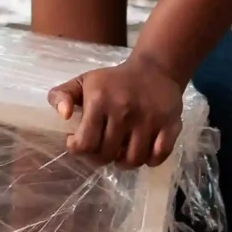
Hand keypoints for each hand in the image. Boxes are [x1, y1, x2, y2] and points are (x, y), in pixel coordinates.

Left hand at [48, 52, 184, 165]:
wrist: (154, 69)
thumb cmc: (113, 81)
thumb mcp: (82, 81)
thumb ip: (61, 95)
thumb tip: (64, 116)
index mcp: (100, 100)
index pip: (85, 143)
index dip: (78, 149)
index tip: (78, 142)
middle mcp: (124, 111)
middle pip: (107, 155)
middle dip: (100, 157)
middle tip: (101, 148)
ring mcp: (149, 119)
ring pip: (133, 160)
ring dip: (124, 162)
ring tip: (120, 151)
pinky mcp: (170, 124)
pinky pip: (158, 156)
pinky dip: (150, 160)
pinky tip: (143, 151)